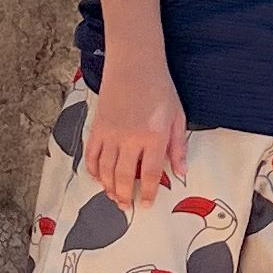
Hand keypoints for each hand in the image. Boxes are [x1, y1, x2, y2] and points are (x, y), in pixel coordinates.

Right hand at [86, 67, 186, 208]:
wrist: (134, 65)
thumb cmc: (160, 89)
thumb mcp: (177, 116)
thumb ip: (178, 147)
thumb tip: (181, 173)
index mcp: (154, 136)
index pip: (149, 174)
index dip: (147, 193)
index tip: (146, 204)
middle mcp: (130, 138)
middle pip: (124, 176)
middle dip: (124, 196)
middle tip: (126, 206)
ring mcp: (111, 133)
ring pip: (105, 169)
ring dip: (108, 187)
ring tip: (113, 197)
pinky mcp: (97, 127)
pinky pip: (91, 155)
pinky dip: (93, 170)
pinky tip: (98, 178)